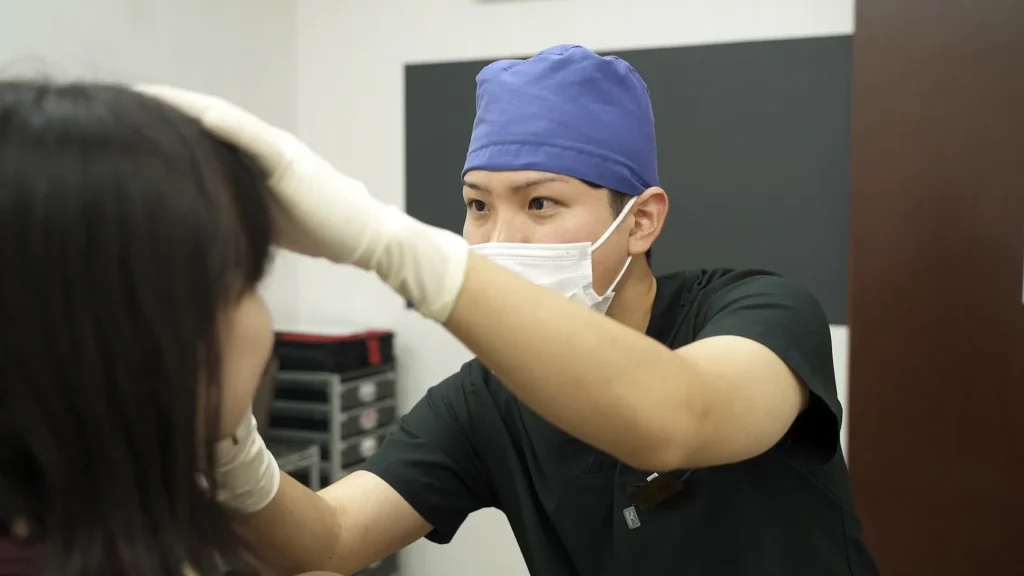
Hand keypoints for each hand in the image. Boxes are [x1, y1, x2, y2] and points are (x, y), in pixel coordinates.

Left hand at [135, 85, 468, 321]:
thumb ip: (239, 207)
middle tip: (126, 100)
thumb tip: (201, 219)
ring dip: (186, 107)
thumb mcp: (267, 219)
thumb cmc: (322, 231)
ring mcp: (279, 151)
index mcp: (258, 160)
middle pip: (209, 118)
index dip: (174, 124)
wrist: (365, 237)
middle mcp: (266, 147)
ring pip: (226, 120)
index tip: (136, 121)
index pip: (210, 134)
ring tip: (147, 98)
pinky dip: (226, 125)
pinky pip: (254, 138)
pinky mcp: (290, 162)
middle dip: (169, 108)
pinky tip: (198, 116)